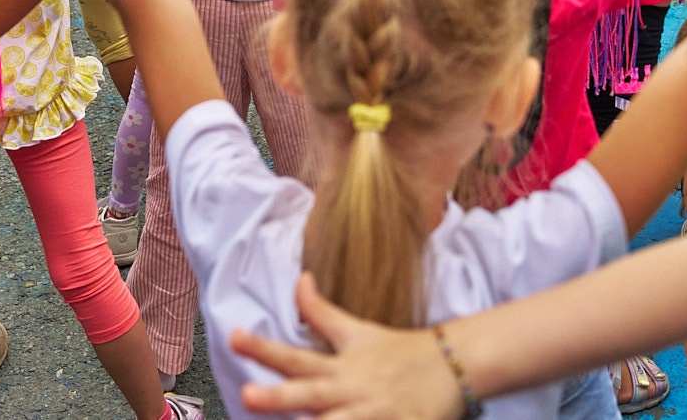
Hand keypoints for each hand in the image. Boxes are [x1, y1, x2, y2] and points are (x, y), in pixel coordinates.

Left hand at [233, 273, 461, 418]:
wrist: (453, 363)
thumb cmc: (400, 350)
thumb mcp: (358, 330)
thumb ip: (322, 312)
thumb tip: (300, 280)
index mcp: (340, 367)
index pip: (294, 355)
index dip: (263, 348)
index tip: (233, 337)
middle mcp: (352, 390)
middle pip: (309, 396)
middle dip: (278, 398)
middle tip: (248, 395)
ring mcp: (375, 414)